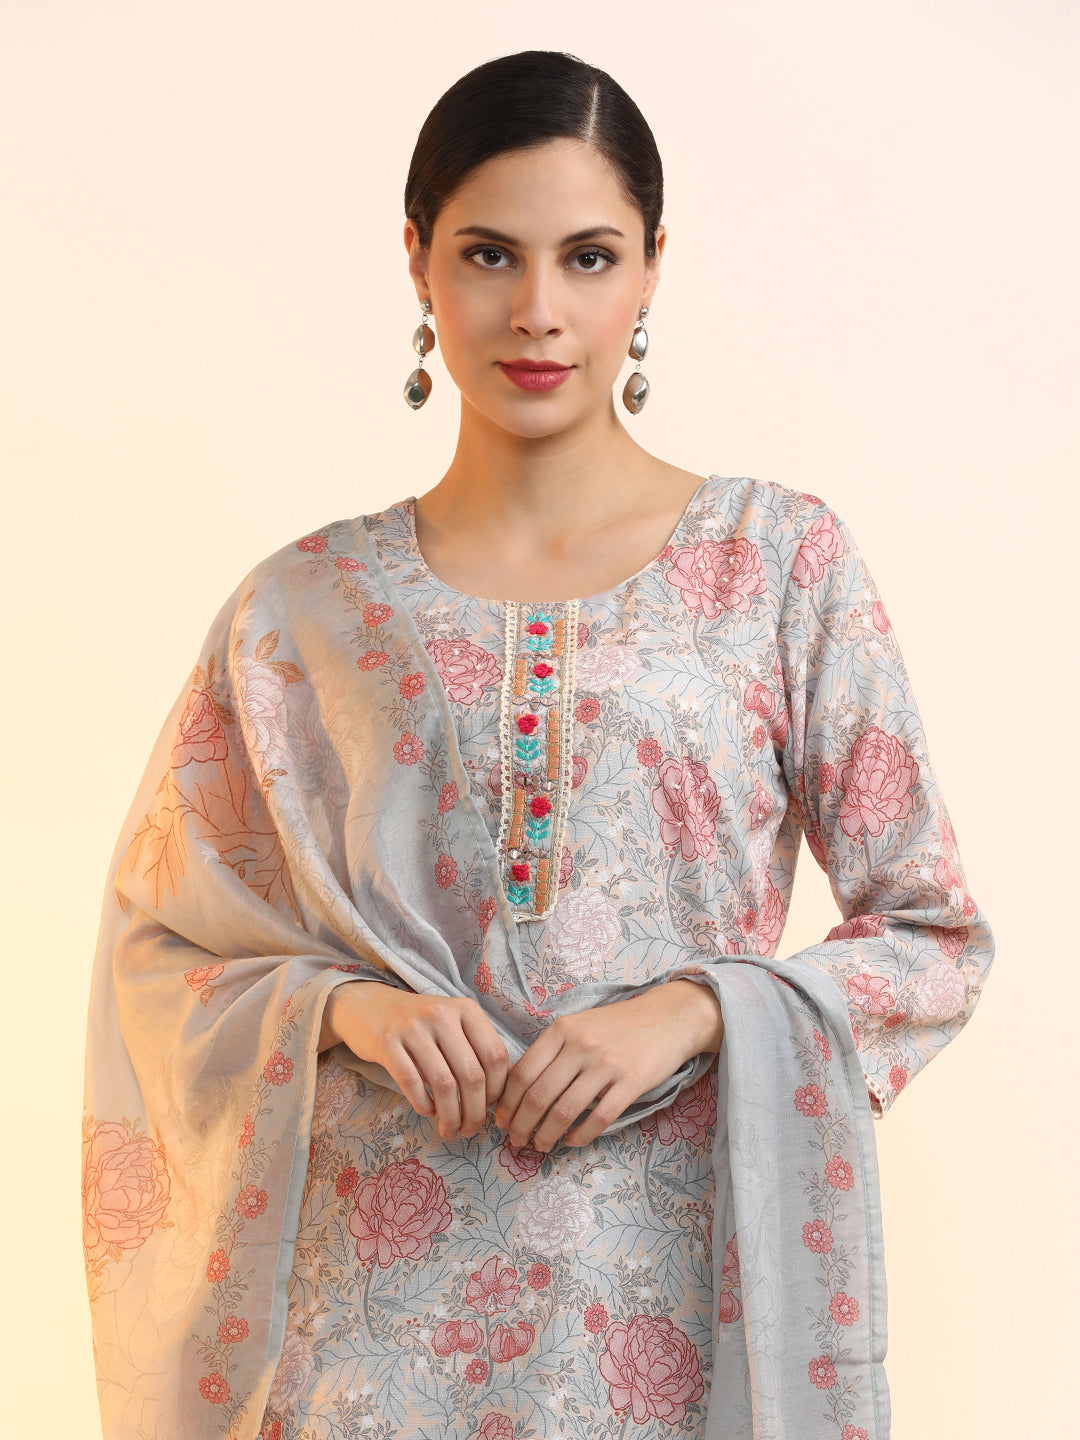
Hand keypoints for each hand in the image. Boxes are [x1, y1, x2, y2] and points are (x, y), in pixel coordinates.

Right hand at [322, 982, 510, 1140]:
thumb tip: (510, 1083)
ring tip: (450, 1129)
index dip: (497, 1089)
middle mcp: (441, 1014)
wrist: (368, 1006)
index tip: (490, 1107)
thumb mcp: (453, 1023)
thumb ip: (479, 1046)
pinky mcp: (387, 1042)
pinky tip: (428, 1111)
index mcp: (465, 1009)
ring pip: (444, 1084)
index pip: (495, 1055)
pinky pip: (412, 1083)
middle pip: (471, 1074)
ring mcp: (413, 1027)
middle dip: (475, 1112)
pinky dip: (424, 1105)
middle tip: (470, 1129)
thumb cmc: (419, 1022)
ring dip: (451, 1116)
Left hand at [493, 979, 722, 1152]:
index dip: (508, 1104)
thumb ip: (552, 1050)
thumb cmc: (616, 1025)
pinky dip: (580, 1136)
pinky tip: (572, 1142)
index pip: (523, 1073)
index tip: (503, 1121)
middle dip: (521, 1125)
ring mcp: (607, 1064)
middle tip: (516, 1141)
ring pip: (565, 1111)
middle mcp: (581, 1045)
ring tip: (541, 1145)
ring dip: (546, 1135)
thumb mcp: (578, 1025)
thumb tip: (519, 1088)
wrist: (667, 1018)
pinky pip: (599, 1118)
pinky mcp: (631, 1082)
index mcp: (561, 1030)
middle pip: (539, 1096)